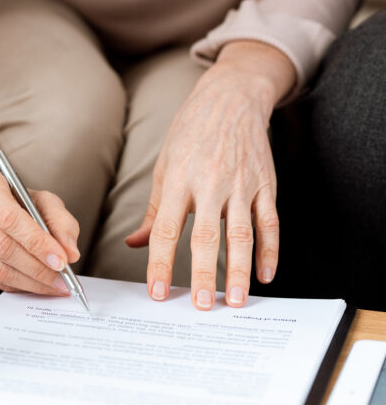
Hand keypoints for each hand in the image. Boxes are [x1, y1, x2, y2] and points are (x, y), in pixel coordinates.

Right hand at [0, 118, 79, 293]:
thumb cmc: (13, 200)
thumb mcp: (41, 200)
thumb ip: (61, 222)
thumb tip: (70, 253)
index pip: (9, 218)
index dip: (37, 243)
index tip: (60, 260)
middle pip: (1, 246)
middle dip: (36, 267)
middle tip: (62, 279)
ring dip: (28, 281)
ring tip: (53, 285)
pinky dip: (17, 285)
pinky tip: (35, 284)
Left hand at [125, 41, 294, 309]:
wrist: (230, 98)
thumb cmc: (190, 134)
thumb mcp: (164, 167)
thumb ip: (154, 211)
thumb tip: (135, 243)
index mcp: (178, 181)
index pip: (166, 231)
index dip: (161, 264)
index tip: (158, 293)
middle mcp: (209, 184)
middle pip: (206, 237)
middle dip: (203, 275)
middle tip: (202, 306)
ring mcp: (240, 184)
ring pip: (242, 234)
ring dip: (238, 270)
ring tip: (235, 301)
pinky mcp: (265, 184)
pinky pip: (270, 222)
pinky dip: (270, 250)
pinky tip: (265, 275)